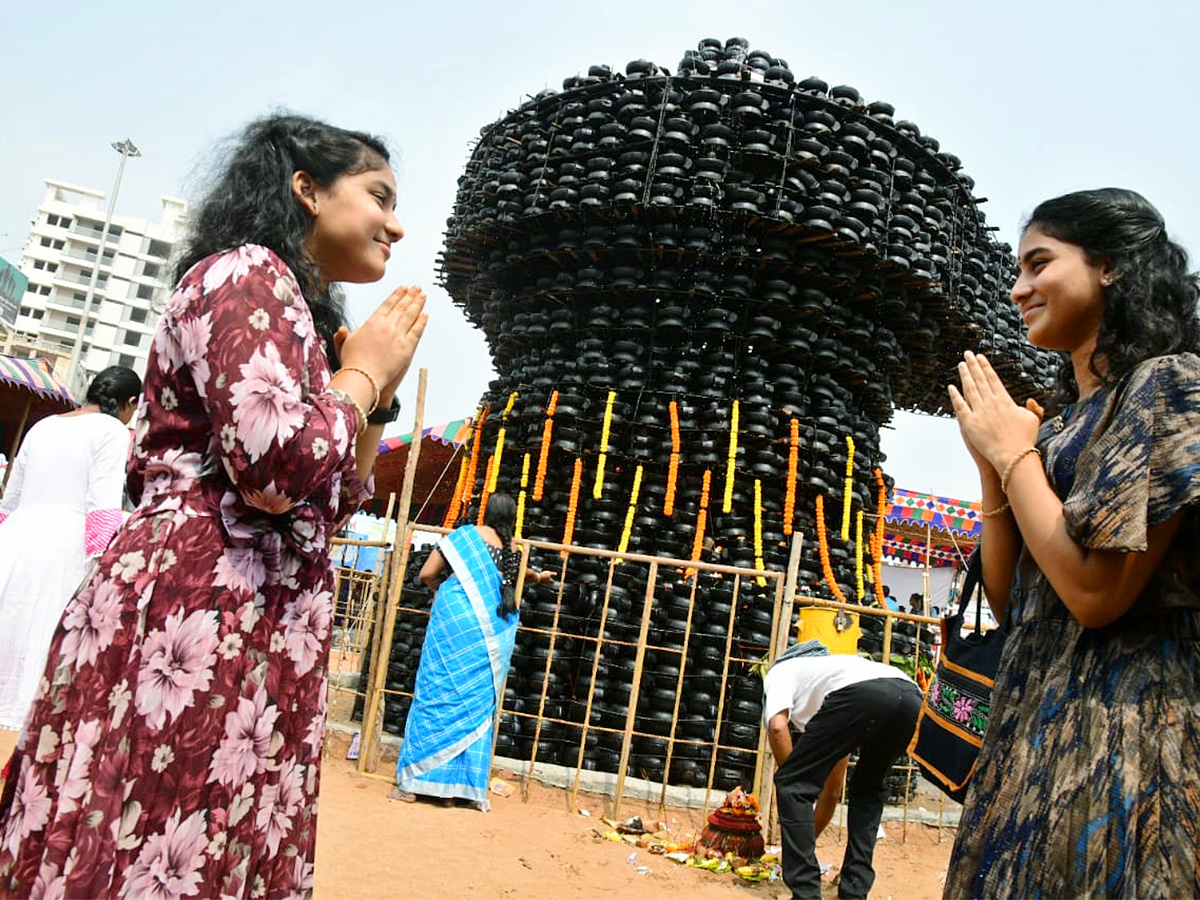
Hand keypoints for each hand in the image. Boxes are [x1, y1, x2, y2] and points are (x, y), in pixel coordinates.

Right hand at [336, 285, 427, 389]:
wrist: (363, 377)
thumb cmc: (353, 363)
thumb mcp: (345, 345)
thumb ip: (345, 335)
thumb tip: (343, 329)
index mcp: (373, 322)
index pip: (388, 304)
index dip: (397, 295)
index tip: (403, 288)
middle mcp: (387, 326)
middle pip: (401, 307)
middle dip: (410, 295)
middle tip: (417, 288)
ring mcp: (398, 336)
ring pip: (411, 316)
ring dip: (418, 304)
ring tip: (423, 295)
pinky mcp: (407, 348)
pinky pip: (416, 331)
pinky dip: (421, 322)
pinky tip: (425, 315)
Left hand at [947, 351, 1039, 471]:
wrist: (1013, 456)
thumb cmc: (1024, 440)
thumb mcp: (1033, 420)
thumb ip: (1032, 408)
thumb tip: (1029, 400)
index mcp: (1005, 400)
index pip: (993, 379)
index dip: (985, 367)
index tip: (980, 357)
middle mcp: (991, 403)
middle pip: (979, 380)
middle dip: (973, 365)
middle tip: (967, 354)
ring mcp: (979, 412)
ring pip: (969, 389)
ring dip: (964, 375)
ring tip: (960, 364)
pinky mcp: (969, 424)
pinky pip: (960, 406)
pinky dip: (955, 396)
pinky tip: (951, 387)